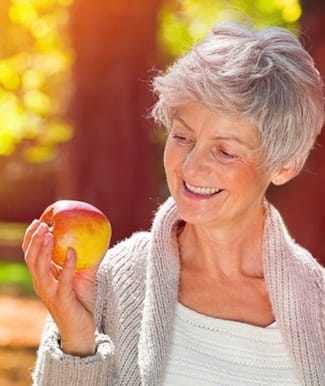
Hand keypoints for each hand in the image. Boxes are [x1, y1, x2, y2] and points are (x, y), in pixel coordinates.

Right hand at [22, 219, 98, 355]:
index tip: (37, 221)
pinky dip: (67, 265)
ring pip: (39, 269)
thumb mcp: (84, 275)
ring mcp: (49, 293)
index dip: (31, 239)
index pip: (31, 255)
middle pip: (31, 259)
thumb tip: (99, 236)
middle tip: (41, 224)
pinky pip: (63, 280)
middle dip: (34, 240)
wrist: (82, 329)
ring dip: (43, 250)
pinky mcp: (61, 300)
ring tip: (49, 233)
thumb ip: (87, 257)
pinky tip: (72, 251)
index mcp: (43, 277)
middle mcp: (42, 284)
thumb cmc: (81, 300)